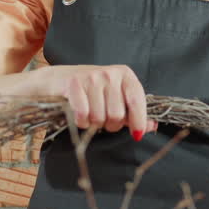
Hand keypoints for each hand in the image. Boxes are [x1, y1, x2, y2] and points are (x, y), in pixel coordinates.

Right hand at [28, 64, 156, 138]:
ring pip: (99, 118)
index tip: (136, 134)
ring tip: (89, 114)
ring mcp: (92, 78)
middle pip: (117, 115)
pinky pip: (83, 115)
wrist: (57, 80)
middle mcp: (110, 74)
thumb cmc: (91, 91)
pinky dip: (81, 122)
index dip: (139, 121)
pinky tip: (79, 115)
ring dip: (93, 124)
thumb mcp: (115, 97)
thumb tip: (151, 126)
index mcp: (125, 75)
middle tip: (102, 119)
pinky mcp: (74, 84)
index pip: (137, 101)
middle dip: (110, 124)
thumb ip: (133, 112)